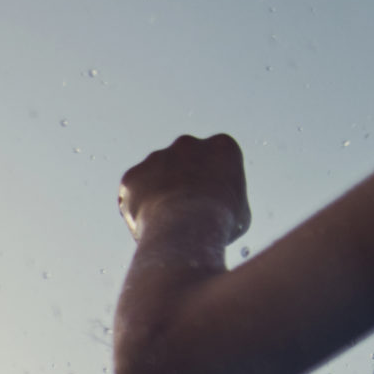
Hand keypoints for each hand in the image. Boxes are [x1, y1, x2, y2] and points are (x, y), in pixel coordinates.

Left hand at [119, 133, 250, 244]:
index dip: (212, 185)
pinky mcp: (133, 175)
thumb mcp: (240, 212)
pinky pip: (133, 193)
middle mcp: (188, 144)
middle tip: (184, 212)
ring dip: (158, 195)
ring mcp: (157, 157)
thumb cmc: (219, 223)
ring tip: (166, 223)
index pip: (217, 161)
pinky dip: (137, 208)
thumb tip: (220, 211)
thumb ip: (226, 201)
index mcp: (221, 146)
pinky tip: (147, 225)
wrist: (187, 228)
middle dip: (182, 183)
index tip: (211, 203)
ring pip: (156, 177)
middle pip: (184, 163)